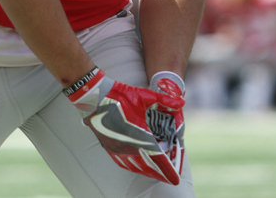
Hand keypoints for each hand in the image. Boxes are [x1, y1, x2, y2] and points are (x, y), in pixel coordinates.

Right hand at [66, 67, 182, 184]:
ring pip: (134, 166)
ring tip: (156, 173)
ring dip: (146, 171)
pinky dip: (133, 166)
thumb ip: (164, 100)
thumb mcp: (145, 95)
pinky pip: (123, 162)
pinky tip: (136, 166)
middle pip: (147, 166)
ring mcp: (116, 148)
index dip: (167, 170)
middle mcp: (128, 145)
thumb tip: (181, 102)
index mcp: (139, 135)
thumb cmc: (120, 95)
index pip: (157, 158)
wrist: (94, 97)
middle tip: (169, 178)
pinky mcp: (108, 146)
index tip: (175, 179)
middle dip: (159, 173)